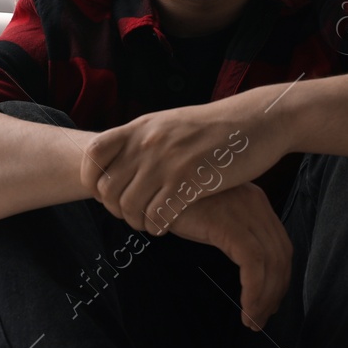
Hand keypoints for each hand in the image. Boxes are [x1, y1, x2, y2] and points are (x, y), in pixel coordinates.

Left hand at [80, 92, 288, 231]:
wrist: (256, 122)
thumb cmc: (217, 128)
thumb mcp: (172, 123)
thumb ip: (146, 138)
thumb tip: (123, 157)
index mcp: (141, 127)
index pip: (93, 153)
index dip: (92, 179)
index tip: (106, 193)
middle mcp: (148, 143)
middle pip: (108, 188)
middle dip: (117, 209)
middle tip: (134, 215)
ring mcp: (167, 162)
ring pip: (129, 207)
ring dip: (137, 222)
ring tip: (151, 223)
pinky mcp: (189, 181)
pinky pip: (156, 215)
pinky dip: (157, 226)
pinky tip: (167, 226)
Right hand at [161, 181, 292, 330]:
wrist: (147, 191)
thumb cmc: (172, 206)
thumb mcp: (209, 219)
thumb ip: (228, 234)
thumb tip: (243, 268)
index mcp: (254, 202)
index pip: (279, 245)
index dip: (279, 278)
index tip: (269, 303)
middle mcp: (255, 204)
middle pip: (281, 255)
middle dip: (275, 291)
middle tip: (262, 318)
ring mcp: (244, 212)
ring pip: (270, 263)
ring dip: (265, 298)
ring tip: (253, 321)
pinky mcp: (229, 224)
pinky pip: (253, 264)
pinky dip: (254, 292)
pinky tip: (246, 310)